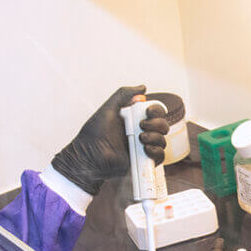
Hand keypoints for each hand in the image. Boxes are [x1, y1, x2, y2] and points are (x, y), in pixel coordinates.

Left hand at [51, 85, 168, 195]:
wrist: (89, 156)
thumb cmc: (93, 134)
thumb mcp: (108, 109)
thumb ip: (123, 94)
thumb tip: (142, 88)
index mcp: (133, 119)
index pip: (154, 112)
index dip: (156, 110)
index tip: (148, 112)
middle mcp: (140, 132)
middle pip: (162, 125)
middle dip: (157, 124)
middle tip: (142, 125)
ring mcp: (141, 147)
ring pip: (162, 140)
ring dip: (155, 137)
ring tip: (140, 138)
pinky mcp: (142, 162)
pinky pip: (159, 157)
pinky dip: (156, 152)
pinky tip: (145, 149)